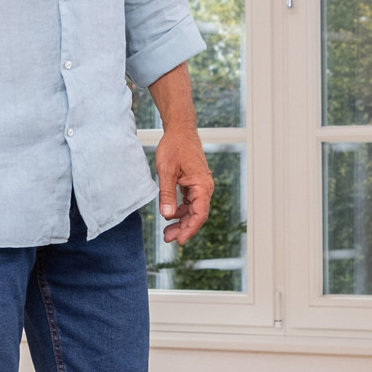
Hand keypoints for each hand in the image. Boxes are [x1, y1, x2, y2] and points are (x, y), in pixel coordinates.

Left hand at [154, 126, 213, 245]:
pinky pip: (190, 202)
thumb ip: (167, 194)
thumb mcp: (166, 171)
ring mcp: (200, 185)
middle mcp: (205, 187)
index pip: (199, 214)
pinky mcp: (194, 183)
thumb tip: (167, 216)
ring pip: (193, 210)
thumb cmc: (174, 146)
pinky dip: (181, 210)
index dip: (189, 229)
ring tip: (167, 231)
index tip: (179, 241)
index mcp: (202, 185)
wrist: (180, 129)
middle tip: (167, 238)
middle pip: (197, 215)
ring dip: (181, 221)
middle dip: (183, 228)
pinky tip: (170, 215)